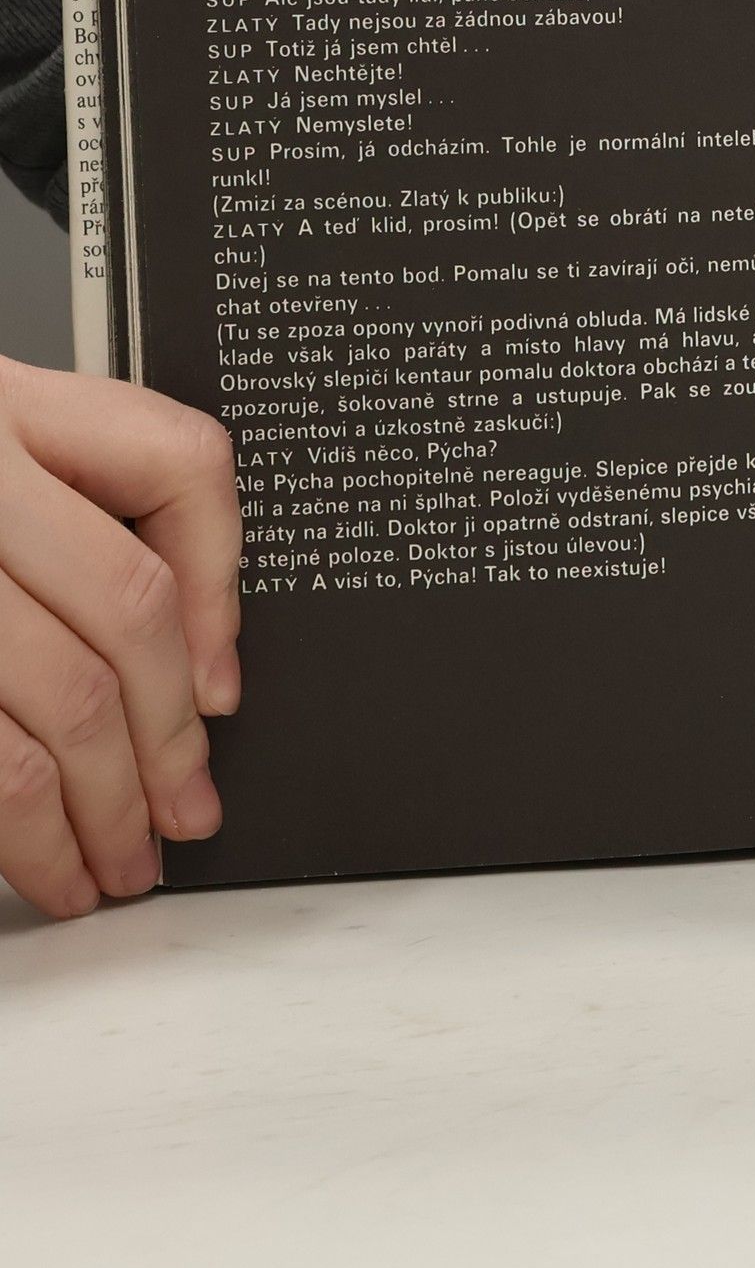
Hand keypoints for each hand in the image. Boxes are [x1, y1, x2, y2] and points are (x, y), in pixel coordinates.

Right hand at [0, 357, 240, 918]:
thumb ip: (65, 525)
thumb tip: (185, 669)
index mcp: (4, 405)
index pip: (177, 463)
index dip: (220, 587)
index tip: (220, 688)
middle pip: (129, 607)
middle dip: (168, 736)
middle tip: (184, 812)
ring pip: (62, 698)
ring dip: (100, 806)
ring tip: (115, 862)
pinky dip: (19, 825)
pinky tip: (37, 855)